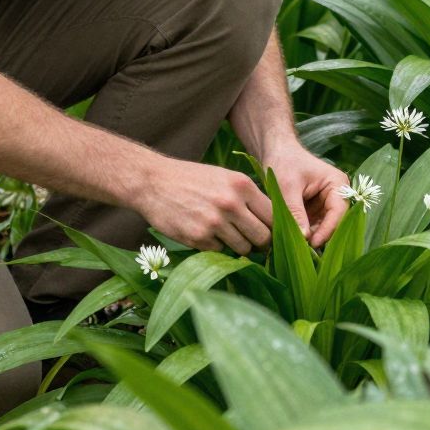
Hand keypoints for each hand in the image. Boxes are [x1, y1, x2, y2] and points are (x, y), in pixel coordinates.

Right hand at [141, 159, 272, 257]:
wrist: (153, 182)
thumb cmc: (193, 179)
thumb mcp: (225, 177)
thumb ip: (248, 197)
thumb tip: (273, 222)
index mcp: (242, 185)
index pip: (274, 216)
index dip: (275, 228)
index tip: (271, 233)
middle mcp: (231, 203)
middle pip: (263, 237)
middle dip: (260, 243)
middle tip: (253, 241)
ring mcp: (214, 222)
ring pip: (243, 249)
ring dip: (238, 246)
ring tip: (226, 234)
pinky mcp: (198, 238)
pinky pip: (219, 251)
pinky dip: (215, 246)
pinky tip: (205, 233)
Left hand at [265, 143, 348, 249]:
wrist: (275, 152)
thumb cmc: (283, 162)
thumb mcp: (287, 187)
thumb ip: (295, 212)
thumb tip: (303, 238)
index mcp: (337, 184)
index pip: (339, 212)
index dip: (328, 230)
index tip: (312, 243)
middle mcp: (337, 195)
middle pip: (333, 223)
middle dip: (319, 236)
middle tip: (303, 251)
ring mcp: (326, 204)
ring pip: (323, 228)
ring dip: (310, 237)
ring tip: (295, 247)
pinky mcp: (315, 211)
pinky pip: (313, 227)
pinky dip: (304, 233)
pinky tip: (293, 241)